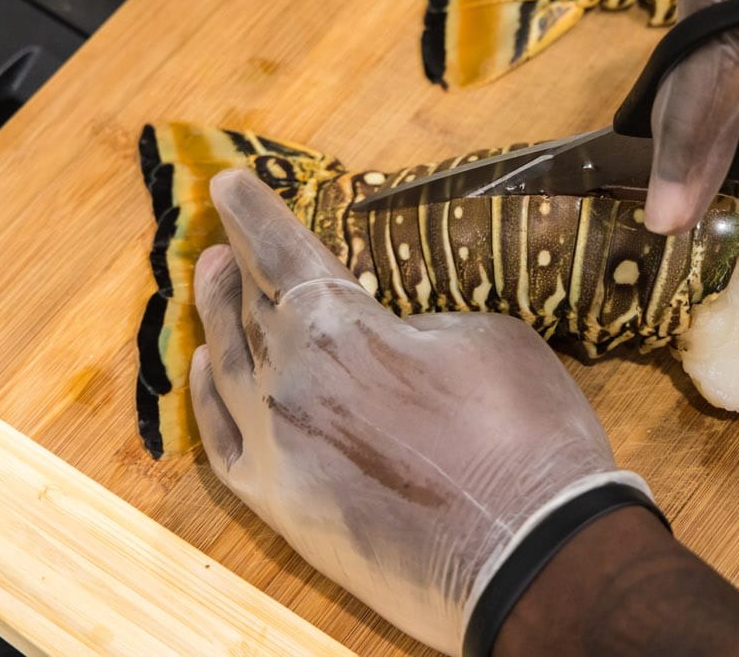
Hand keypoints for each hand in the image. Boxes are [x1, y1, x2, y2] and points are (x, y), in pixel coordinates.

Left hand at [189, 169, 643, 654]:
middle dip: (237, 263)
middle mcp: (290, 382)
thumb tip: (392, 333)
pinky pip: (222, 440)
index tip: (229, 182)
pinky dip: (208, 397)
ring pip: (227, 366)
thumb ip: (418, 323)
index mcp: (341, 328)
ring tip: (211, 285)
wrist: (533, 554)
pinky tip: (205, 369)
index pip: (284, 251)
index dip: (255, 212)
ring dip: (217, 318)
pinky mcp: (281, 506)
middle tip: (224, 237)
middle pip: (250, 306)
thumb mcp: (487, 338)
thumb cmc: (525, 435)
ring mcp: (277, 448)